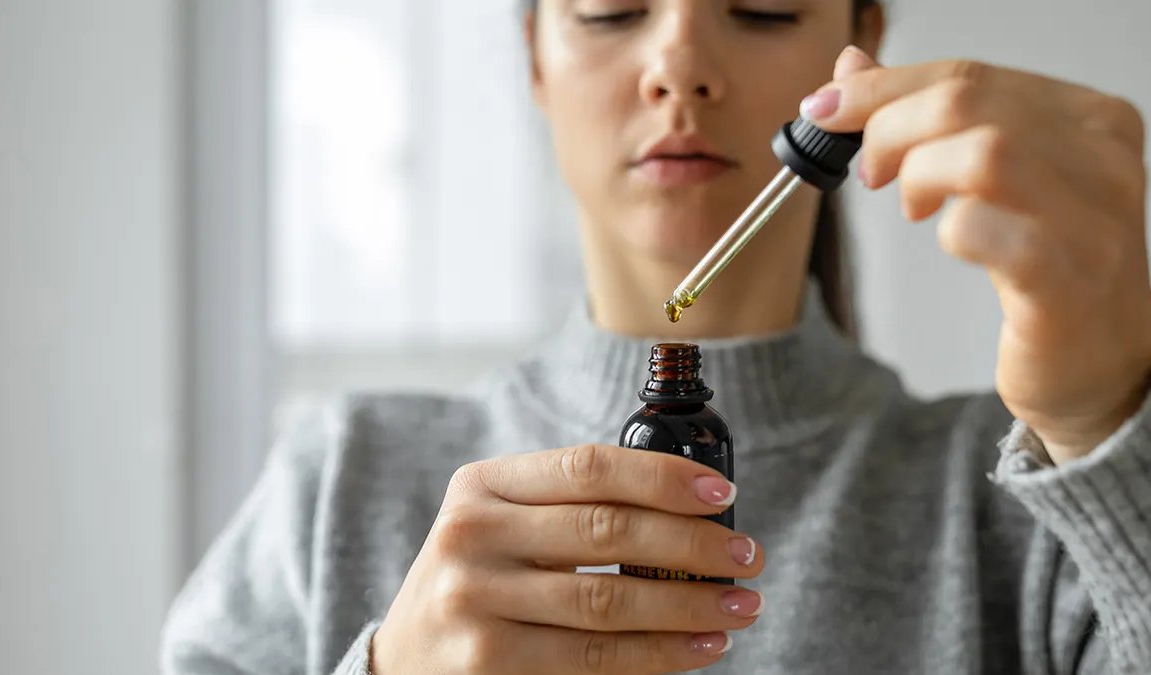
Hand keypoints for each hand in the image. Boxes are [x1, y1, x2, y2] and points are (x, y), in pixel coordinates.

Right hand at [370, 444, 760, 673]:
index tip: (721, 493)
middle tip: (747, 556)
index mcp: (482, 485)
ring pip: (609, 601)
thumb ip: (565, 508)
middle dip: (693, 545)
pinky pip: (594, 658)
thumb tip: (686, 510)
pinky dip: (658, 655)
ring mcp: (474, 600)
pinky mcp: (487, 662)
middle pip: (607, 531)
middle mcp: (472, 534)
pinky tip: (698, 646)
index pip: (588, 467)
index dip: (663, 477)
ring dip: (689, 605)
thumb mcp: (496, 527)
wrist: (403, 663)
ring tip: (739, 606)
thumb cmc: (473, 585)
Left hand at [804, 46, 1150, 462]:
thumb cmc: (1048, 268)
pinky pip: (982, 229)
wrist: (1102, 365)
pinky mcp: (1065, 280)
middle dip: (890, 129)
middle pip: (969, 104)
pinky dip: (948, 231)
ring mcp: (1092, 220)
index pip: (972, 75)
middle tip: (870, 171)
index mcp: (1092, 119)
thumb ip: (933, 118)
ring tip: (912, 205)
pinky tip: (953, 242)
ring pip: (983, 154)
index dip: (884, 87)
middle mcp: (1105, 160)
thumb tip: (851, 69)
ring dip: (918, 176)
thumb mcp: (997, 179)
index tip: (828, 107)